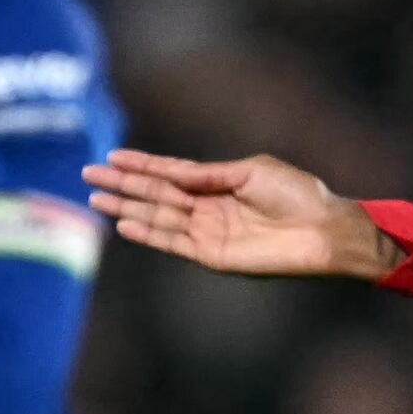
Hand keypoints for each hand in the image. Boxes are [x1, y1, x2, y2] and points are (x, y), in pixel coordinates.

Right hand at [84, 148, 397, 281]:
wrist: (324, 229)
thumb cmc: (298, 194)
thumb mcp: (251, 171)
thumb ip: (209, 174)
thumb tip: (173, 172)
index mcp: (219, 183)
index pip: (170, 173)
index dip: (141, 165)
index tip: (111, 157)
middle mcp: (209, 208)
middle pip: (156, 195)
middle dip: (122, 184)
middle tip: (87, 175)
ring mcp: (209, 232)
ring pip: (158, 218)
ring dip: (127, 208)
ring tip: (96, 199)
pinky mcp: (214, 255)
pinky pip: (174, 243)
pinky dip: (149, 234)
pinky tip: (126, 223)